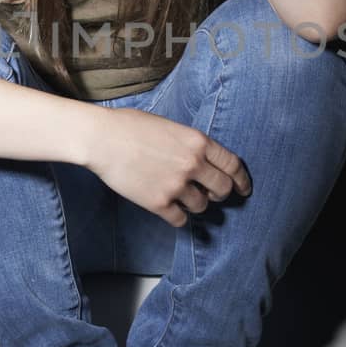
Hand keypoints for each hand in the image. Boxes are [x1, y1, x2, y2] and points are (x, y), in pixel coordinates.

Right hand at [83, 106, 251, 228]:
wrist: (102, 138)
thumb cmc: (131, 126)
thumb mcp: (171, 127)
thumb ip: (190, 144)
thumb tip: (202, 161)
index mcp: (198, 142)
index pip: (232, 165)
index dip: (241, 180)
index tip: (243, 189)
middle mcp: (192, 164)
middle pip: (222, 189)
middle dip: (220, 194)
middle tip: (213, 196)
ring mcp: (176, 185)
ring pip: (202, 206)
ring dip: (196, 205)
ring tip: (183, 198)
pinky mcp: (159, 203)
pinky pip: (180, 220)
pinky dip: (178, 217)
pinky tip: (171, 210)